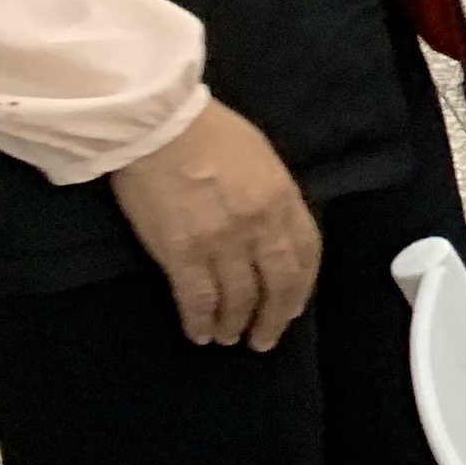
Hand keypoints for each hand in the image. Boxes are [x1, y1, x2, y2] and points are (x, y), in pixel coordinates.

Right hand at [109, 101, 320, 349]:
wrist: (159, 125)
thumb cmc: (208, 132)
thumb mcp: (261, 159)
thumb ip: (272, 196)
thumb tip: (271, 227)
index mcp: (283, 198)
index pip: (306, 252)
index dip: (301, 286)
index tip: (291, 306)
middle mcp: (260, 226)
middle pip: (278, 284)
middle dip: (273, 317)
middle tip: (264, 339)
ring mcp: (222, 242)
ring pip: (239, 298)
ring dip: (235, 324)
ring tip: (229, 337)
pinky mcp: (182, 253)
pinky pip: (198, 299)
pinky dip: (201, 320)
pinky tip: (199, 333)